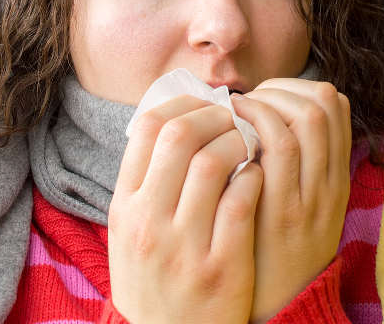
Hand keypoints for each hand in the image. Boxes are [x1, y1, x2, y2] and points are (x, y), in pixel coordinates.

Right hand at [107, 94, 262, 323]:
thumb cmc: (153, 280)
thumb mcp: (131, 231)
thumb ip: (147, 183)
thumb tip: (174, 123)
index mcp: (124, 206)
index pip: (145, 128)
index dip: (181, 104)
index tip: (204, 106)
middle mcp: (147, 221)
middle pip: (178, 135)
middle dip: (214, 117)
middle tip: (234, 119)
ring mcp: (183, 245)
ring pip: (212, 163)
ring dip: (238, 143)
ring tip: (249, 146)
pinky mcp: (220, 266)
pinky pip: (241, 201)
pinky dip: (254, 178)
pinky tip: (258, 177)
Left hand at [230, 80, 351, 322]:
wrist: (275, 306)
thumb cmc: (269, 248)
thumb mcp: (297, 205)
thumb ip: (290, 166)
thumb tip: (264, 116)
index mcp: (336, 178)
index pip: (336, 106)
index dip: (298, 88)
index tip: (266, 97)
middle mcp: (331, 182)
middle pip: (324, 103)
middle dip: (282, 88)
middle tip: (250, 100)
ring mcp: (311, 195)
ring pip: (306, 118)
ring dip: (267, 100)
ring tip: (237, 109)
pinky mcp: (284, 209)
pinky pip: (280, 148)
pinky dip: (256, 123)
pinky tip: (230, 126)